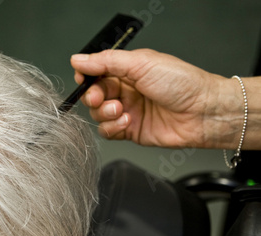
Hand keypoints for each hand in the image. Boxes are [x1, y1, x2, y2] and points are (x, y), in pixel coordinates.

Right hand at [71, 49, 241, 148]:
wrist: (202, 112)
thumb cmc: (181, 83)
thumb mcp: (141, 63)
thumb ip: (106, 62)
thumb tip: (79, 59)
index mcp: (128, 70)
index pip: (96, 72)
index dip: (86, 76)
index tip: (83, 79)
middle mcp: (126, 91)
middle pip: (93, 95)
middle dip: (93, 97)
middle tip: (100, 98)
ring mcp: (127, 111)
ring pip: (97, 114)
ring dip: (105, 113)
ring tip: (122, 110)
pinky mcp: (129, 131)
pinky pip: (107, 132)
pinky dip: (112, 127)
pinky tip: (128, 121)